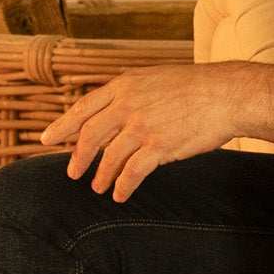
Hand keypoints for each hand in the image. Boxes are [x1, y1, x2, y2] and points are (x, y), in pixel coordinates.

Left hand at [38, 66, 240, 201]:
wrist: (227, 94)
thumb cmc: (194, 87)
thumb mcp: (154, 79)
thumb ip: (130, 94)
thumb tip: (110, 112)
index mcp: (124, 86)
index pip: (83, 108)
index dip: (62, 125)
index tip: (46, 139)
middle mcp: (127, 105)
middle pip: (90, 135)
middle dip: (78, 157)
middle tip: (72, 173)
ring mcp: (142, 126)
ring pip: (109, 157)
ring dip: (101, 176)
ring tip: (98, 187)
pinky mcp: (159, 146)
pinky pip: (132, 172)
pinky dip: (123, 186)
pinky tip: (120, 195)